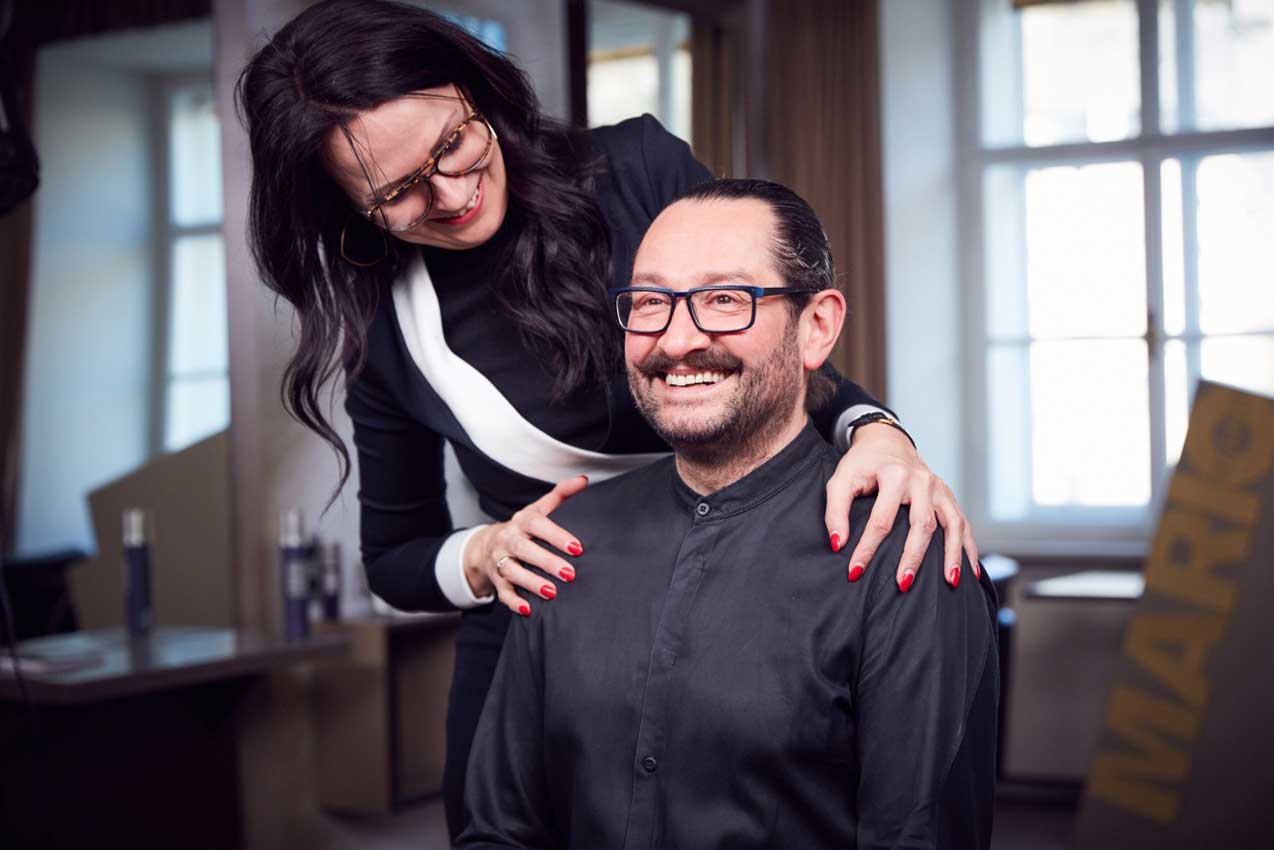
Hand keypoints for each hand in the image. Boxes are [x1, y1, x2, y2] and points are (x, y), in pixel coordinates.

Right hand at [465, 475, 588, 615]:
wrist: (488, 544)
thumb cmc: (524, 527)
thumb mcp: (539, 509)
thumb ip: (561, 494)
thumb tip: (584, 480)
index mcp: (521, 521)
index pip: (537, 525)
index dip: (556, 536)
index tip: (578, 548)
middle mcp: (507, 539)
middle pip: (524, 549)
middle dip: (546, 562)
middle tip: (570, 574)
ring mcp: (500, 561)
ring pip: (512, 572)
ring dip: (531, 582)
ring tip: (552, 592)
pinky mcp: (496, 580)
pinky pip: (503, 593)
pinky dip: (514, 602)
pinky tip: (528, 609)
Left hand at [824, 423, 979, 590]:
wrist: (886, 443)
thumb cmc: (862, 464)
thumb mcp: (840, 480)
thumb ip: (835, 511)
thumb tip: (838, 544)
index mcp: (894, 476)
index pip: (881, 519)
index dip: (867, 548)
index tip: (855, 572)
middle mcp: (922, 481)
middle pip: (922, 524)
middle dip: (913, 557)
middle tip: (902, 584)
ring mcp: (939, 489)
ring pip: (952, 524)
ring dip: (952, 555)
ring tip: (949, 583)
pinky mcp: (948, 496)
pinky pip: (963, 523)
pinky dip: (969, 547)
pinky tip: (969, 571)